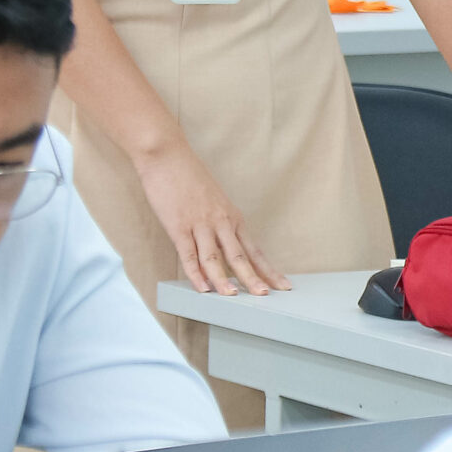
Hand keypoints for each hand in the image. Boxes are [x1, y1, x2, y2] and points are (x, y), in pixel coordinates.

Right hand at [134, 139, 290, 295]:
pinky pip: (188, 254)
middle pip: (240, 256)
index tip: (283, 285)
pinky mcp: (178, 226)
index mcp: (231, 217)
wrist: (168, 155)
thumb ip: (220, 223)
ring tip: (232, 297)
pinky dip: (195, 273)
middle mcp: (220, 221)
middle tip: (265, 296)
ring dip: (224, 280)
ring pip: (215, 258)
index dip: (268, 269)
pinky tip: (202, 287)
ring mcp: (200, 224)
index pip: (254, 249)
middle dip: (254, 278)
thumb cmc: (189, 176)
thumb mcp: (213, 200)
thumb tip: (224, 246)